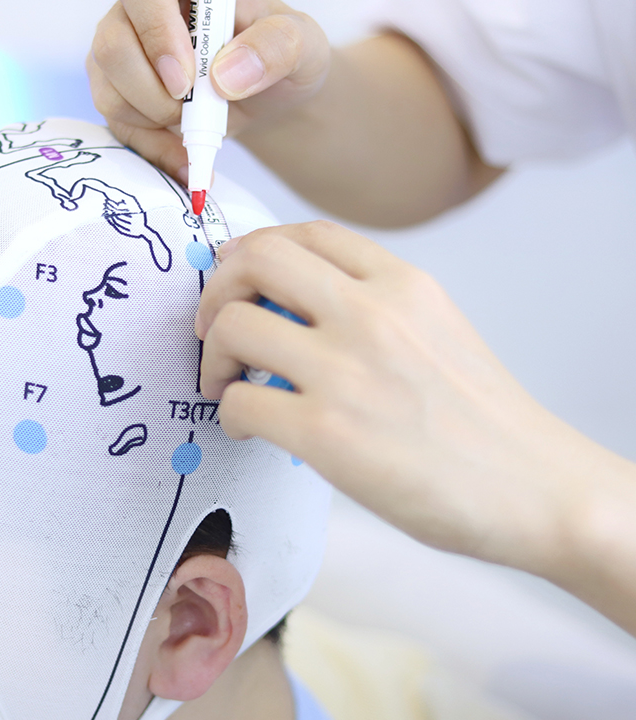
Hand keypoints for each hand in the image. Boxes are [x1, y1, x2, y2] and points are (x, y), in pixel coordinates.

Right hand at [87, 0, 330, 182]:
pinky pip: (117, 128)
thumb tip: (226, 77)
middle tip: (193, 108)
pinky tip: (186, 157)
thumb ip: (275, 48)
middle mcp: (141, 16)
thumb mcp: (300, 46)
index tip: (186, 81)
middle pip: (112, 47)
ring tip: (198, 126)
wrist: (268, 96)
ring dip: (155, 122)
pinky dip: (154, 150)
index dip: (156, 36)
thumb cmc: (279, 58)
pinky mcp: (120, 98)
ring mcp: (124, 57)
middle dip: (153, 93)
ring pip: (108, 92)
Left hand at [195, 221, 596, 574]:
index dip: (255, 247)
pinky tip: (248, 428)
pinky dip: (229, 413)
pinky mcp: (325, 431)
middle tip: (212, 327)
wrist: (533, 489)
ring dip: (212, 355)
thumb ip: (375, 306)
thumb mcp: (439, 329)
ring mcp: (346, 370)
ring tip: (226, 383)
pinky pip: (238, 401)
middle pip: (256, 259)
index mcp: (403, 284)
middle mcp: (371, 313)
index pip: (310, 233)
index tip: (235, 276)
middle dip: (216, 289)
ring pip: (233, 324)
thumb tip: (295, 308)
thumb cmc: (483, 421)